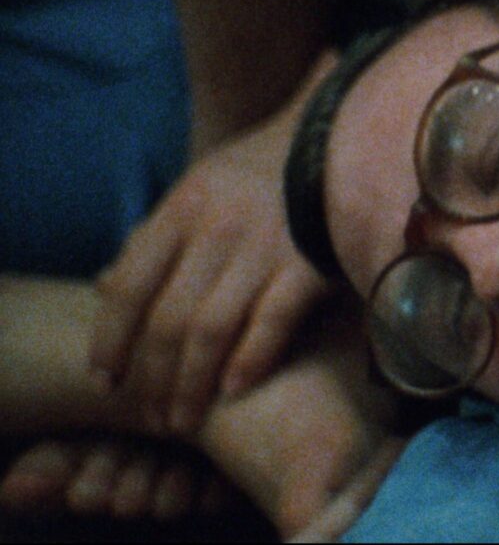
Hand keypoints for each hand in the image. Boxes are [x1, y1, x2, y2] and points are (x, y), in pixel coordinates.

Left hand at [90, 54, 338, 434]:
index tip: (106, 379)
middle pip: (167, 319)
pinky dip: (250, 360)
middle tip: (153, 417)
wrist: (336, 136)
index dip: (110, 339)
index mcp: (182, 207)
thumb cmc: (261, 170)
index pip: (129, 285)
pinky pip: (272, 320)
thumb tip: (106, 288)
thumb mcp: (198, 188)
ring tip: (184, 419)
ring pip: (211, 330)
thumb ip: (156, 237)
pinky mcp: (310, 263)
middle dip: (153, 378)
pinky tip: (234, 390)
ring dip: (192, 384)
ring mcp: (264, 246)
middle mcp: (216, 228)